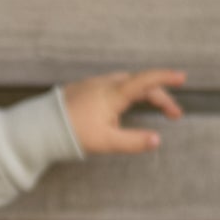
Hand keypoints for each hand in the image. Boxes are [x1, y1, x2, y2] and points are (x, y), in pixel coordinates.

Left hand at [62, 69, 184, 153]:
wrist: (37, 127)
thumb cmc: (71, 135)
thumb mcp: (106, 142)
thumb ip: (133, 141)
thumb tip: (156, 140)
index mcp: (113, 94)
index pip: (146, 81)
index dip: (165, 78)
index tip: (182, 77)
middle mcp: (104, 84)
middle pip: (139, 84)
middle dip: (159, 96)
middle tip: (173, 113)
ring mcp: (92, 84)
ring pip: (125, 83)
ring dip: (143, 93)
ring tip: (154, 107)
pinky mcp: (82, 88)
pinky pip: (111, 85)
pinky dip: (126, 92)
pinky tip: (123, 106)